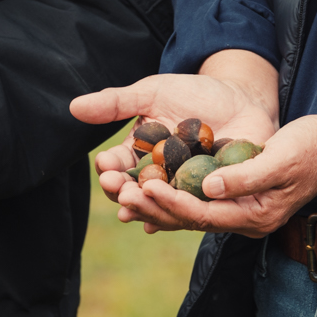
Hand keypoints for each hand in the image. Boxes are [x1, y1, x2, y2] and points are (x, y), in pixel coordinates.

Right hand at [70, 51, 278, 212]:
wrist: (242, 97)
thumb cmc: (194, 93)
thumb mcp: (152, 93)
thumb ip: (117, 103)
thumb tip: (74, 107)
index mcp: (140, 154)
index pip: (118, 168)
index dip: (109, 170)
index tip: (105, 167)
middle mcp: (158, 177)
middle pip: (135, 193)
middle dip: (124, 194)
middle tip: (119, 191)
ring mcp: (184, 189)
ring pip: (161, 206)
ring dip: (147, 208)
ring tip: (139, 205)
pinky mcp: (212, 196)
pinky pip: (195, 212)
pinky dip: (178, 218)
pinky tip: (162, 224)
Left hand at [114, 112, 316, 235]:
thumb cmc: (313, 148)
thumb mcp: (282, 157)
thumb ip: (246, 176)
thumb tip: (208, 188)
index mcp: (254, 215)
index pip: (202, 214)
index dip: (171, 201)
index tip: (143, 186)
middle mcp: (244, 220)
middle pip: (189, 220)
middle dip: (153, 206)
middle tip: (119, 191)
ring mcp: (240, 211)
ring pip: (189, 213)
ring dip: (156, 204)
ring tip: (122, 193)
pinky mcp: (236, 197)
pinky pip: (197, 203)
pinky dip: (172, 197)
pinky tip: (147, 191)